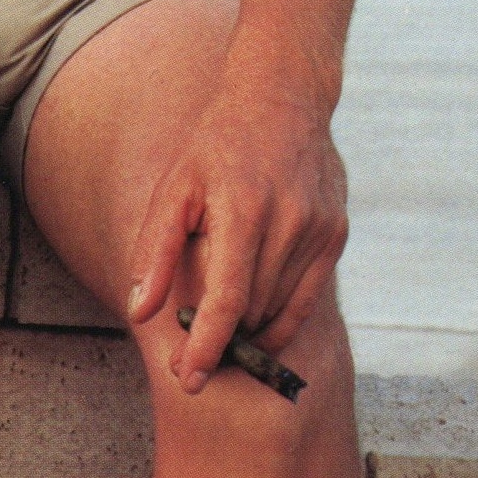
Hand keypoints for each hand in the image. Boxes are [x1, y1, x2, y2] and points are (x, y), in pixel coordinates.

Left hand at [122, 86, 349, 394]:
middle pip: (252, 310)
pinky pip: (307, 298)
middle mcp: (288, 222)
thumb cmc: (217, 145)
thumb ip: (158, 252)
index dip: (207, 347)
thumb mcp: (175, 188)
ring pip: (280, 310)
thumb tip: (141, 311)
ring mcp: (319, 230)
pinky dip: (279, 316)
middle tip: (189, 351)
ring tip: (221, 327)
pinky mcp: (336, 234)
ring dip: (249, 328)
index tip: (189, 380)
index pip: (227, 300)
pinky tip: (255, 316)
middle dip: (221, 339)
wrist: (282, 98)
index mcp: (243, 210)